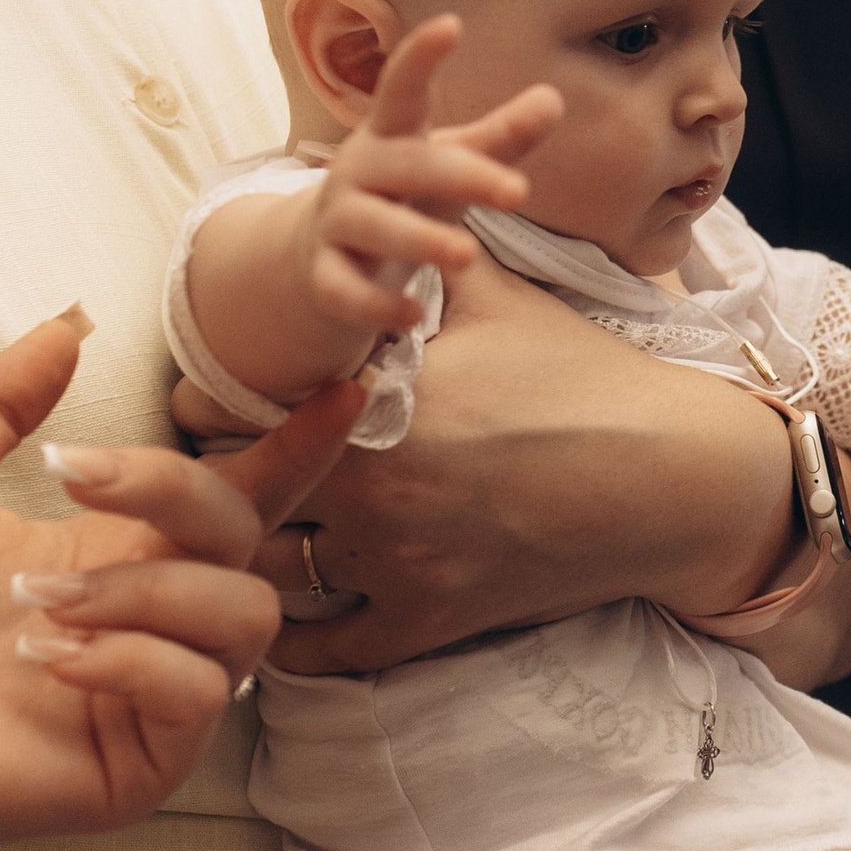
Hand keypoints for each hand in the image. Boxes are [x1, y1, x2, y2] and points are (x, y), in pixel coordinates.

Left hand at [0, 317, 361, 850]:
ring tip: (37, 602)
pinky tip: (46, 659)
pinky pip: (197, 692)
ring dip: (143, 590)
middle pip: (247, 536)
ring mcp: (158, 692)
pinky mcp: (147, 760)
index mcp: (124, 551)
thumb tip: (68, 324)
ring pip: (242, 616)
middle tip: (75, 476)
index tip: (347, 387)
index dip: (298, 445)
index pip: (241, 493)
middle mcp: (157, 617)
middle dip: (172, 490)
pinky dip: (126, 659)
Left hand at [235, 262, 818, 674]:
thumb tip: (379, 198)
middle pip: (237, 499)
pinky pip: (329, 652)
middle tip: (181, 482)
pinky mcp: (432, 621)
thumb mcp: (497, 297)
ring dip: (238, 562)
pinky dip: (292, 642)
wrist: (669, 476)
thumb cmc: (585, 376)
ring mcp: (399, 565)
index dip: (205, 408)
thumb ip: (420, 255)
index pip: (236, 413)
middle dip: (204, 489)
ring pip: (268, 578)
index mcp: (373, 406)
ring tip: (213, 547)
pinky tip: (269, 623)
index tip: (194, 406)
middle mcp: (372, 491)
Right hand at [302, 15, 559, 336]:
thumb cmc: (401, 196)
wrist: (316, 256)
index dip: (420, 58)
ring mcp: (338, 223)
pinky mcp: (324, 277)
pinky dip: (377, 306)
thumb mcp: (448, 163)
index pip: (402, 89)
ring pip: (374, 226)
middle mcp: (359, 171)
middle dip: (461, 174)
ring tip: (466, 256)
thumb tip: (554, 97)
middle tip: (518, 192)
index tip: (450, 25)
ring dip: (419, 240)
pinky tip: (414, 318)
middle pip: (406, 165)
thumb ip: (498, 138)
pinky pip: (346, 291)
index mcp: (391, 135)